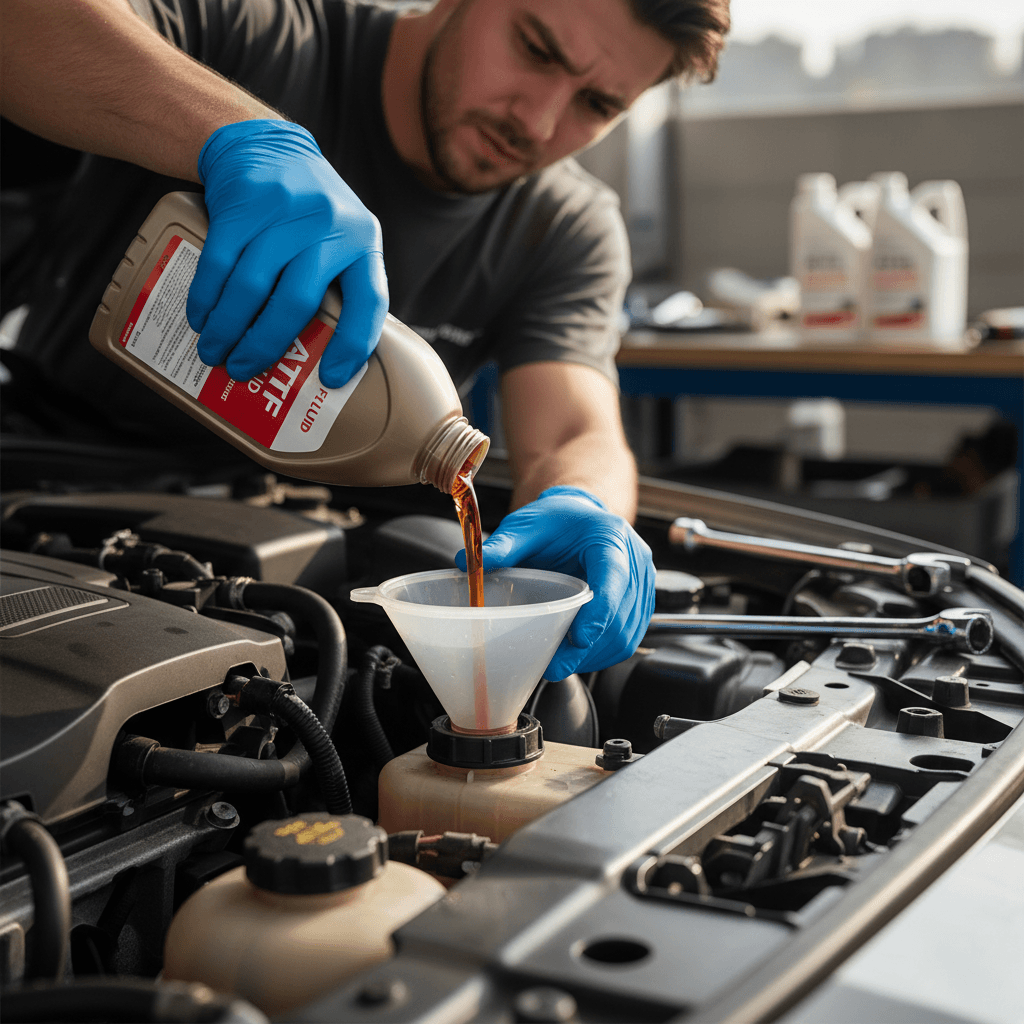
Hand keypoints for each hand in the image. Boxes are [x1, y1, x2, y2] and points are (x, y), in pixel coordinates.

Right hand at [189, 119, 387, 386]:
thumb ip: (341, 284)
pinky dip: (206, 297)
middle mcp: (328, 226)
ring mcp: (285, 212)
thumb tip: (324, 357)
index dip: (352, 345)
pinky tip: (202, 318)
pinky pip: (219, 262)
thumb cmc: (310, 211)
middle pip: (297, 302)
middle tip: (244, 370)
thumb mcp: (343, 237)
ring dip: (228, 328)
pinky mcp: (242, 204)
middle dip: (266, 345)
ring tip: (215, 351)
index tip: (330, 378)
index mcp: (362, 242)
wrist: (266, 145)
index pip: (368, 301)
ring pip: (252, 286)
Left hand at [456, 486, 654, 678]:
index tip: (580, 638)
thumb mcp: (528, 524)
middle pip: (621, 614)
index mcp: (610, 536)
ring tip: (560, 664)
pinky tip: (576, 657)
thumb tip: (466, 561)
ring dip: (595, 656)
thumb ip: (503, 544)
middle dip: (589, 647)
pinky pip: (628, 638)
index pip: (614, 577)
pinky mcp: (639, 604)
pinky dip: (602, 654)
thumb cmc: (559, 520)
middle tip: (554, 665)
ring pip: (626, 633)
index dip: (600, 612)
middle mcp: (635, 561)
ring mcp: (642, 584)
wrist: (579, 518)